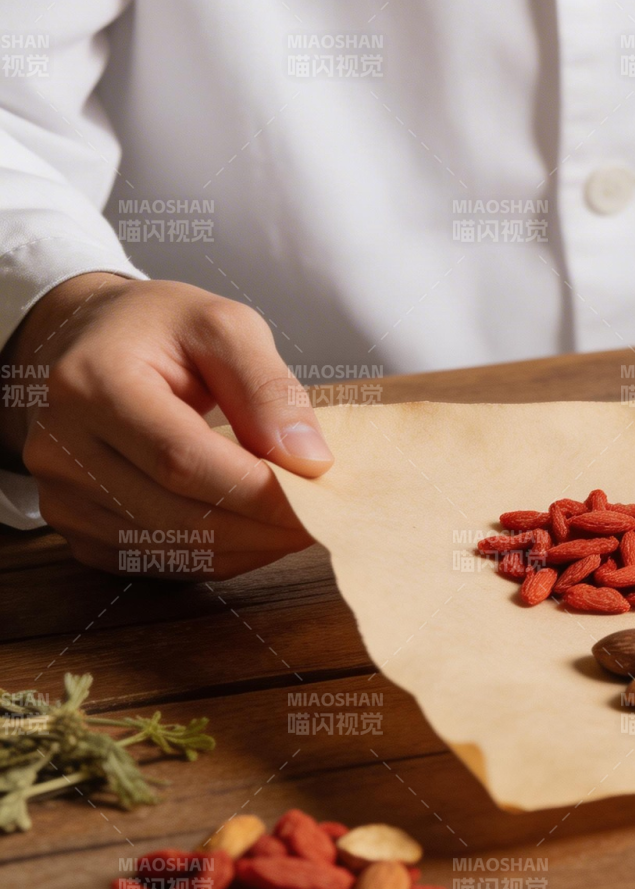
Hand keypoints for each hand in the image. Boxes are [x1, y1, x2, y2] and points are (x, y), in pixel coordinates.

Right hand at [0, 274, 331, 576]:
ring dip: (246, 547)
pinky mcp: (72, 526)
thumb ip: (268, 388)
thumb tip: (309, 459)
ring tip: (294, 523)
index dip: (257, 490)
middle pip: (176, 515)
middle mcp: (59, 447)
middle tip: (321, 520)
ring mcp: (59, 495)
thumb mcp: (223, 327)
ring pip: (169, 549)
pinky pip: (155, 561)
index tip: (319, 497)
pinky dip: (216, 555)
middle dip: (261, 527)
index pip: (182, 460)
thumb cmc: (157, 329)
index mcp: (90, 385)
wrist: (84, 342)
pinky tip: (251, 530)